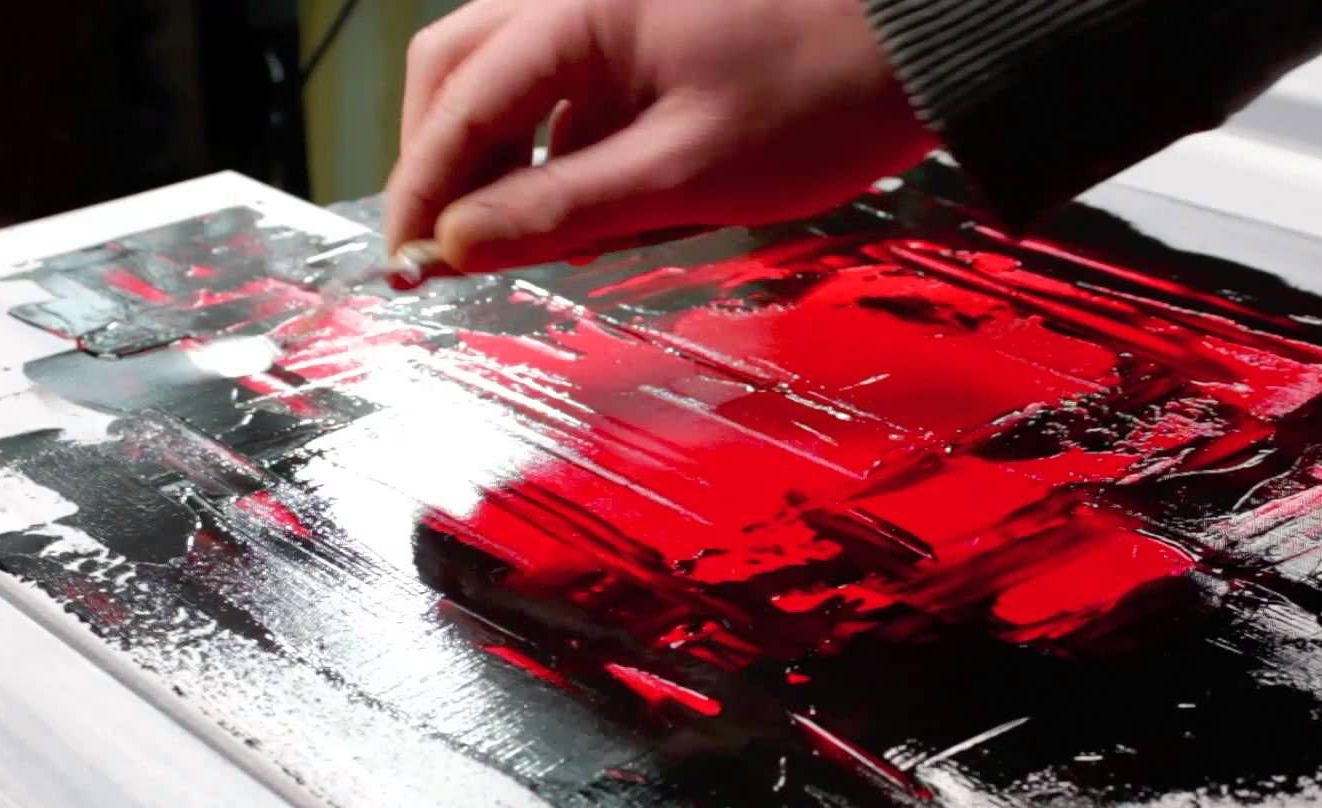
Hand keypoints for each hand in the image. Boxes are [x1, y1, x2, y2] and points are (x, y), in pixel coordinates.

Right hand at [383, 0, 936, 273]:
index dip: (419, 193)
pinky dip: (551, 146)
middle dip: (438, 164)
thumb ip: (562, 209)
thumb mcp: (683, 173)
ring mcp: (607, 8)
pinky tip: (578, 209)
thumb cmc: (818, 96)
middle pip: (456, 72)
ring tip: (509, 239)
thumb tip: (458, 245)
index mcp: (573, 13)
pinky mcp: (642, 32)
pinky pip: (564, 85)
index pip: (456, 105)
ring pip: (504, 76)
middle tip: (440, 251)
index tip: (402, 268)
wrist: (919, 45)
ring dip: (493, 158)